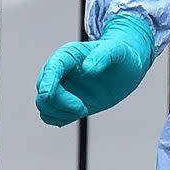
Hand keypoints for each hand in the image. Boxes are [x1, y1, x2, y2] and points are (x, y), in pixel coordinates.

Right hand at [35, 14, 154, 126]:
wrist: (126, 69)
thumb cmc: (121, 55)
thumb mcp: (116, 51)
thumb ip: (103, 56)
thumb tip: (88, 68)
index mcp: (68, 55)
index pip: (51, 68)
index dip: (47, 82)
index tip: (48, 95)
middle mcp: (59, 71)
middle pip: (43, 90)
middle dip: (60, 102)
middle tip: (83, 108)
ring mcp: (61, 88)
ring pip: (44, 105)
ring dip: (59, 112)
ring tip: (83, 110)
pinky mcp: (67, 102)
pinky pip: (50, 115)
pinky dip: (59, 119)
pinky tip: (77, 114)